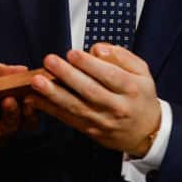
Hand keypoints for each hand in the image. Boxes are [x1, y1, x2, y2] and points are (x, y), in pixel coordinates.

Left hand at [25, 43, 160, 155]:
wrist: (146, 132)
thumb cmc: (140, 95)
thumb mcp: (141, 71)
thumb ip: (121, 56)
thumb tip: (97, 50)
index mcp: (132, 89)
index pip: (110, 75)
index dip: (89, 65)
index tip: (71, 53)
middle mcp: (118, 107)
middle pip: (90, 91)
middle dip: (67, 75)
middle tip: (49, 61)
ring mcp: (103, 121)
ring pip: (76, 107)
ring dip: (54, 94)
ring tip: (37, 81)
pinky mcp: (90, 131)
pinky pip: (68, 119)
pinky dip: (50, 109)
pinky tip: (35, 98)